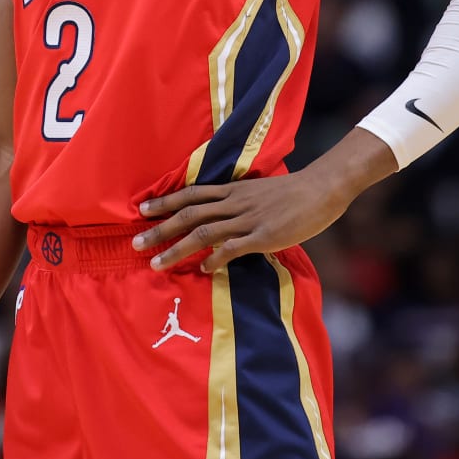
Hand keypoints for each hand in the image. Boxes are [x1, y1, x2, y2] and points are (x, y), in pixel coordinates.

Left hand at [134, 171, 353, 273]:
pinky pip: (233, 248)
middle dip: (160, 229)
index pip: (191, 195)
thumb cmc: (293, 192)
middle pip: (189, 215)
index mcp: (232, 190)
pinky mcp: (263, 236)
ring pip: (204, 233)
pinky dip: (215, 258)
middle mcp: (234, 202)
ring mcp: (248, 219)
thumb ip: (239, 203)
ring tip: (157, 264)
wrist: (321, 189)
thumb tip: (222, 216)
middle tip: (136, 243)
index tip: (141, 210)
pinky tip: (203, 269)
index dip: (165, 202)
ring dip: (178, 248)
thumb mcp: (259, 192)